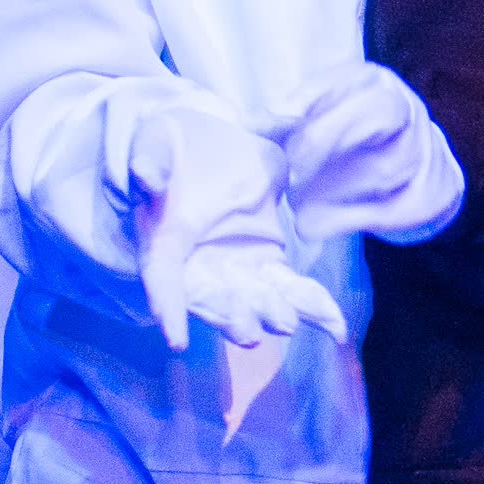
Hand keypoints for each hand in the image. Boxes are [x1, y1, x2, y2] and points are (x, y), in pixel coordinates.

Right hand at [115, 103, 327, 350]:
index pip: (162, 281)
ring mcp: (236, 268)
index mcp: (164, 243)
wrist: (207, 142)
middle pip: (213, 302)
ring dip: (270, 314)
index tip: (176, 340)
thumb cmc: (170, 146)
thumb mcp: (154, 142)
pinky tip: (335, 325)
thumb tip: (147, 178)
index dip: (169, 309)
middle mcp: (199, 266)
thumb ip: (149, 160)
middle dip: (230, 318)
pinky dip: (311, 304)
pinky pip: (288, 287)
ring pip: (253, 300)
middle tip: (247, 333)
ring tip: (288, 323)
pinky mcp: (268, 260)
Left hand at [279, 63, 464, 245]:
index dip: (306, 100)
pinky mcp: (427, 196)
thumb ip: (288, 119)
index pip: (349, 78)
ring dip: (332, 189)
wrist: (416, 171)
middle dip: (327, 137)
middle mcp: (407, 110)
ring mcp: (424, 153)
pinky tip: (312, 224)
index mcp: (375, 82)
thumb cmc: (354, 138)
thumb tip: (251, 125)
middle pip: (382, 111)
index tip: (269, 124)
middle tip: (291, 165)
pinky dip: (343, 220)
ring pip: (386, 166)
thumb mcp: (322, 116)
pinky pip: (388, 210)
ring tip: (296, 203)